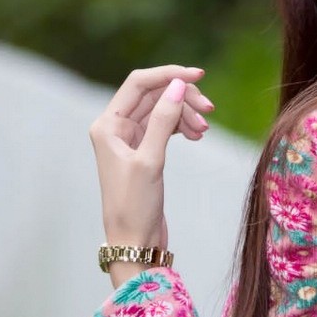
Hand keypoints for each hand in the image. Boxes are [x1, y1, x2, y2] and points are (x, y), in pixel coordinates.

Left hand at [87, 64, 215, 249]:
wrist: (134, 242)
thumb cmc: (134, 206)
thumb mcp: (150, 160)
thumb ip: (164, 120)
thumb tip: (177, 85)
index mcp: (107, 125)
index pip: (139, 83)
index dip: (168, 75)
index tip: (199, 75)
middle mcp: (115, 127)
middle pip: (153, 95)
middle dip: (182, 98)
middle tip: (209, 111)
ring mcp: (129, 138)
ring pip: (162, 110)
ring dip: (185, 114)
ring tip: (204, 130)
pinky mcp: (143, 150)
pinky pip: (165, 126)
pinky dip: (182, 126)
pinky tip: (198, 136)